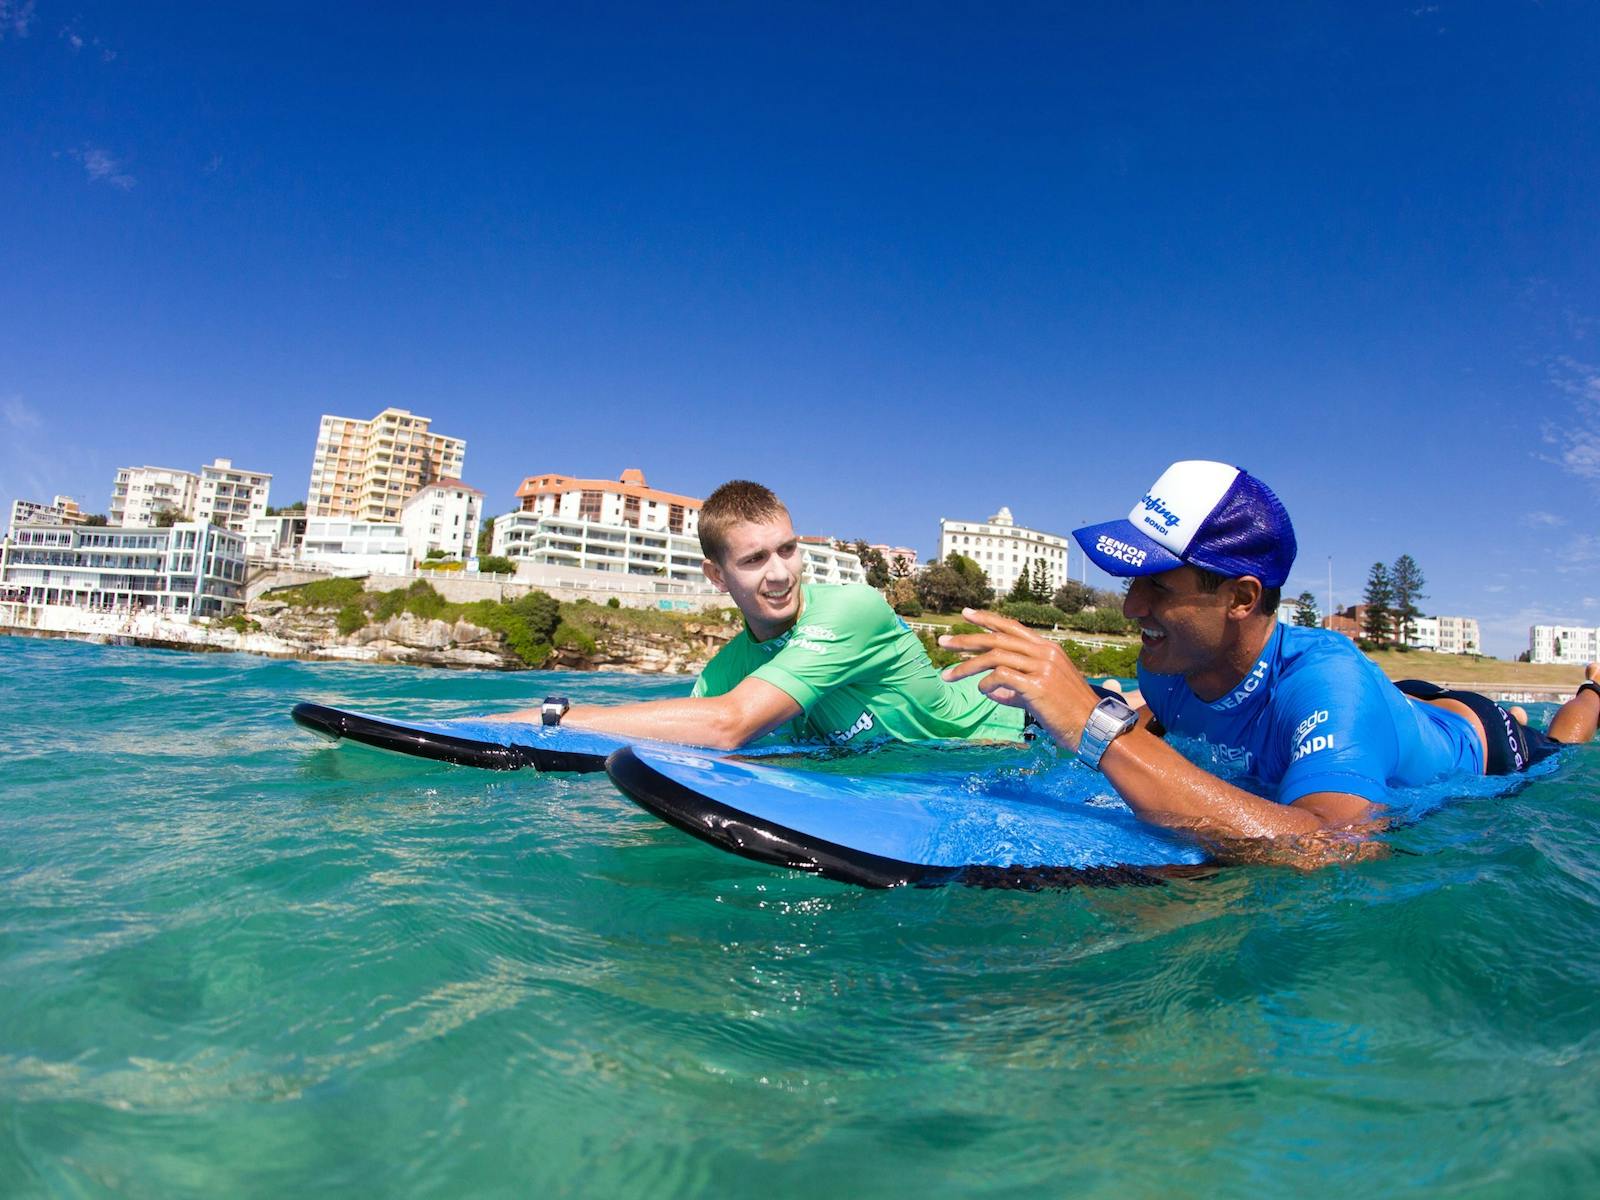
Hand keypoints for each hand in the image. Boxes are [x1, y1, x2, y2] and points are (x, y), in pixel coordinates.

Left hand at [938, 608, 1101, 747]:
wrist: (1095, 728)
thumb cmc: (1068, 714)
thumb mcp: (1042, 693)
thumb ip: (1015, 688)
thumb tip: (990, 690)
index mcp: (1048, 649)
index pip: (1012, 627)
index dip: (987, 619)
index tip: (966, 614)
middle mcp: (1045, 653)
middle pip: (997, 638)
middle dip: (966, 640)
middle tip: (943, 642)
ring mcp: (1042, 668)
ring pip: (994, 656)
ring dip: (966, 666)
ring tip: (947, 675)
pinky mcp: (1038, 686)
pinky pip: (1001, 677)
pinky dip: (986, 683)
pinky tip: (981, 691)